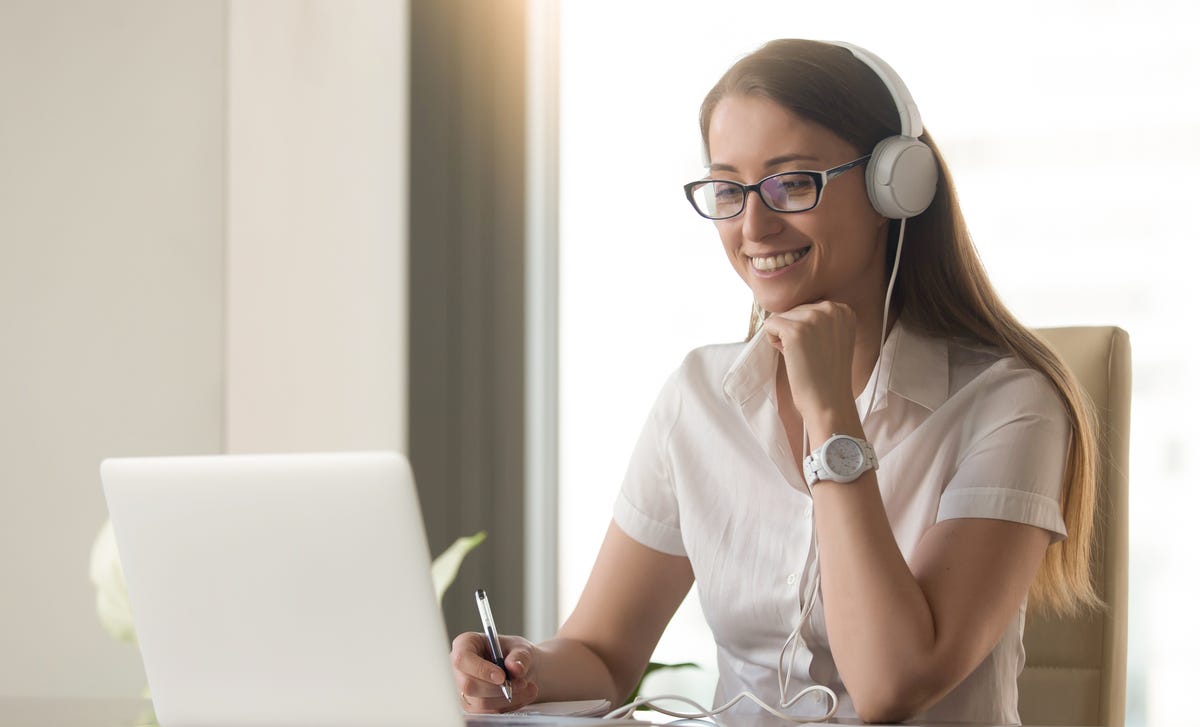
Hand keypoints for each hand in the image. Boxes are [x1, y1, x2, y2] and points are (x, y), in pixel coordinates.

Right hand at [450, 631, 538, 712]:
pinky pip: (489, 712)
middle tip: (521, 683)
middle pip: (469, 684)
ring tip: (528, 688)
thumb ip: (519, 656)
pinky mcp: (473, 705)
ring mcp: (464, 688)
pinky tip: (522, 695)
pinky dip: (509, 706)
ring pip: (480, 702)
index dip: (480, 669)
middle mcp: (460, 667)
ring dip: (507, 699)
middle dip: (497, 688)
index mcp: (465, 644)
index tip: (502, 676)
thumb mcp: (521, 648)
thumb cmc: (515, 653)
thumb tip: (515, 667)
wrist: (521, 670)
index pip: (462, 659)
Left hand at [761, 300, 857, 424]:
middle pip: (793, 310)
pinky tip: (790, 356)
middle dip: (793, 332)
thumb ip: (820, 320)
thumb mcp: (833, 337)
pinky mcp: (795, 330)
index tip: (818, 348)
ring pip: (780, 317)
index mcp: (842, 309)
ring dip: (783, 337)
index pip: (807, 307)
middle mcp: (831, 308)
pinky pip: (769, 324)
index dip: (806, 330)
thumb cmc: (826, 374)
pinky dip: (773, 341)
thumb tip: (790, 309)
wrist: (829, 401)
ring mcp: (813, 318)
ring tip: (802, 356)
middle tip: (809, 355)